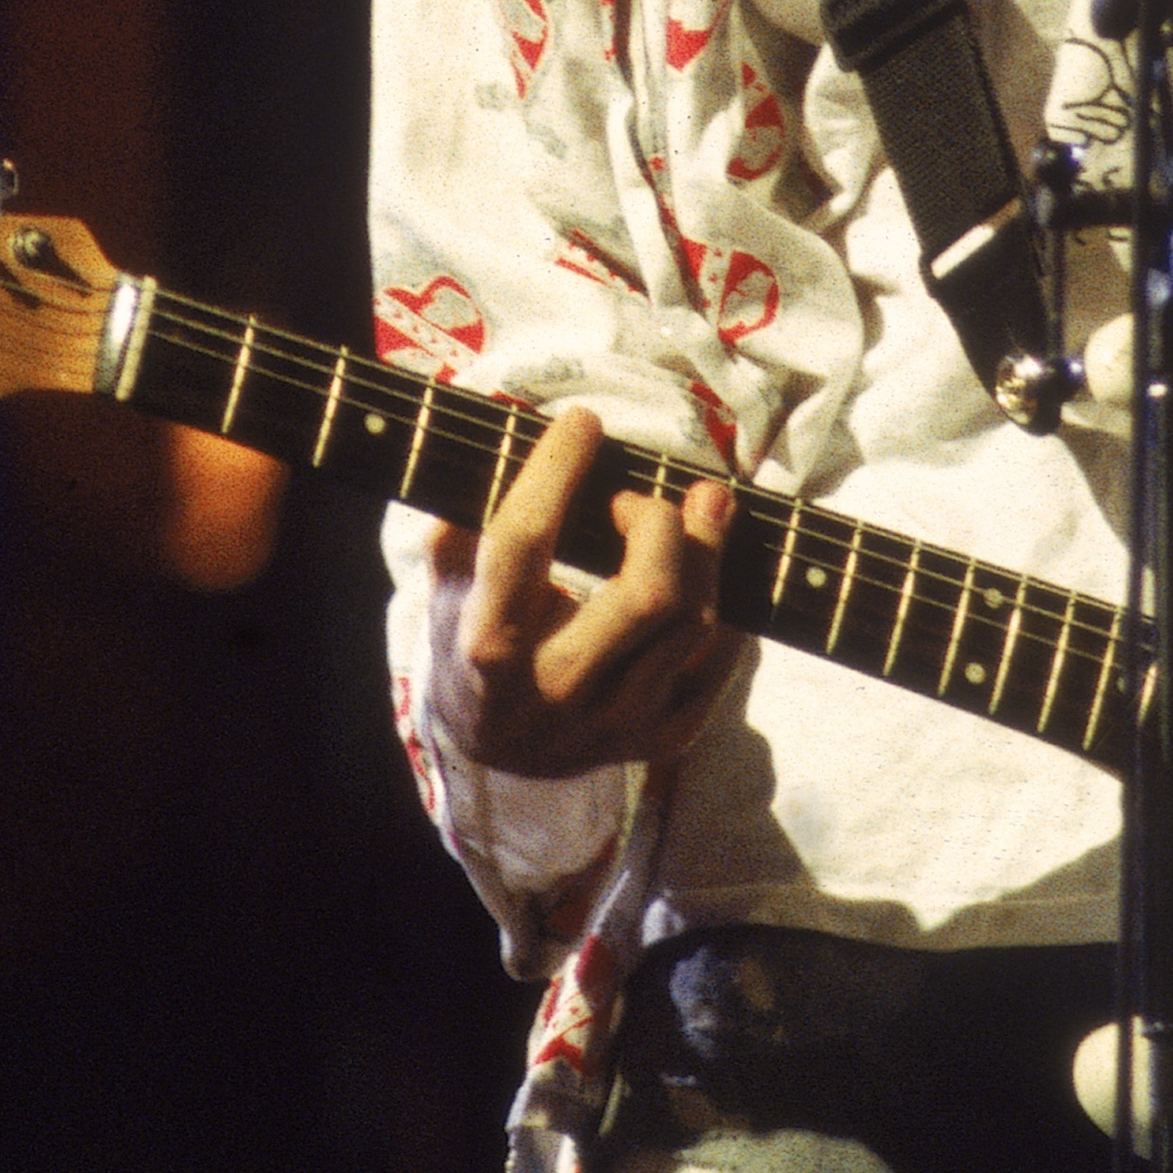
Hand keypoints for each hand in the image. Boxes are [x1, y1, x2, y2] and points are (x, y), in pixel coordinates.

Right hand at [428, 401, 747, 778]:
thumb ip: (464, 519)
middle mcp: (555, 687)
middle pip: (648, 591)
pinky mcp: (663, 736)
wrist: (501, 751)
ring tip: (697, 509)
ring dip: (705, 547)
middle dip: (657, 521)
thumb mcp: (449, 588)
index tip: (582, 422)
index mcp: (490, 643)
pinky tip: (705, 567)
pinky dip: (722, 600)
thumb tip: (504, 433)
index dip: (557, 469)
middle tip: (635, 498)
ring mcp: (616, 719)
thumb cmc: (477, 643)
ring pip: (694, 619)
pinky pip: (721, 656)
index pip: (525, 541)